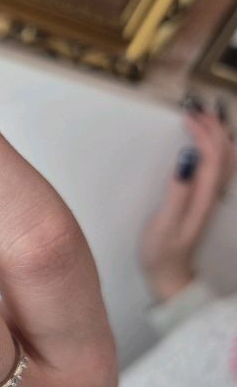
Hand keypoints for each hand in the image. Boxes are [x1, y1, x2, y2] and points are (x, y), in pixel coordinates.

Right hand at [140, 104, 234, 302]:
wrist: (169, 276)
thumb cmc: (161, 251)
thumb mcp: (164, 224)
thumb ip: (176, 191)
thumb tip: (185, 159)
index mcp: (203, 198)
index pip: (212, 157)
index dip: (204, 133)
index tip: (187, 117)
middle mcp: (212, 195)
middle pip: (224, 155)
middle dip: (215, 129)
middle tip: (197, 110)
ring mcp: (209, 199)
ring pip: (225, 161)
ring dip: (218, 138)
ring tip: (204, 120)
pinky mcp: (203, 201)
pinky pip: (218, 169)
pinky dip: (215, 151)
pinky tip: (204, 146)